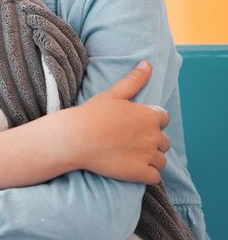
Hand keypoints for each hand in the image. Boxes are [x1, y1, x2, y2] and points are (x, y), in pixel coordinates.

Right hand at [58, 61, 169, 183]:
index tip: (131, 125)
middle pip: (163, 141)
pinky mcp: (141, 173)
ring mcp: (148, 155)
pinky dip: (146, 174)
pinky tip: (130, 168)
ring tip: (128, 155)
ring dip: (150, 159)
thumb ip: (134, 80)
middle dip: (151, 142)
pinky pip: (154, 176)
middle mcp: (154, 135)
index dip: (149, 122)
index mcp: (149, 115)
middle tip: (127, 141)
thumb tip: (148, 63)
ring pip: (161, 160)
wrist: (75, 138)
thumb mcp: (113, 94)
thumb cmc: (92, 114)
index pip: (163, 118)